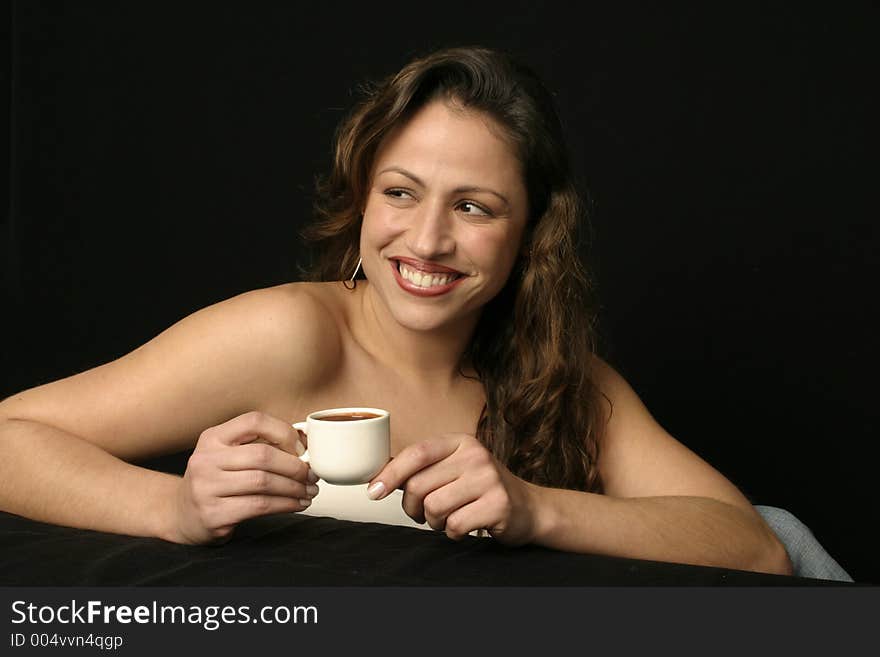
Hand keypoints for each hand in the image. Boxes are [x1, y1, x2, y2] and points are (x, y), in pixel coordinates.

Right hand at [171, 411, 317, 544]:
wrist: (182, 515)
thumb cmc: (216, 482)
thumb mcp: (229, 456)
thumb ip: (260, 445)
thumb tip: (305, 443)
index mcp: (212, 437)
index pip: (254, 421)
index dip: (284, 432)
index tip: (301, 450)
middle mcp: (205, 459)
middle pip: (262, 455)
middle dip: (295, 466)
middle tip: (312, 475)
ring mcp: (205, 488)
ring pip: (263, 482)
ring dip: (294, 488)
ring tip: (308, 492)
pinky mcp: (213, 514)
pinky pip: (259, 506)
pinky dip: (285, 505)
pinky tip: (296, 505)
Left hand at [368, 433, 538, 544]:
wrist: (528, 508)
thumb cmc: (482, 489)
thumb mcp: (454, 468)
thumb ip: (422, 469)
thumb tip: (379, 473)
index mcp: (460, 442)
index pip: (417, 453)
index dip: (391, 473)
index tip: (374, 491)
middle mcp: (475, 456)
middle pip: (419, 485)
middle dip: (414, 507)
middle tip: (425, 513)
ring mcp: (489, 479)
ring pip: (434, 507)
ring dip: (434, 522)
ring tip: (449, 518)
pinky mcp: (498, 505)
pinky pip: (455, 526)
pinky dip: (453, 533)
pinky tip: (466, 526)